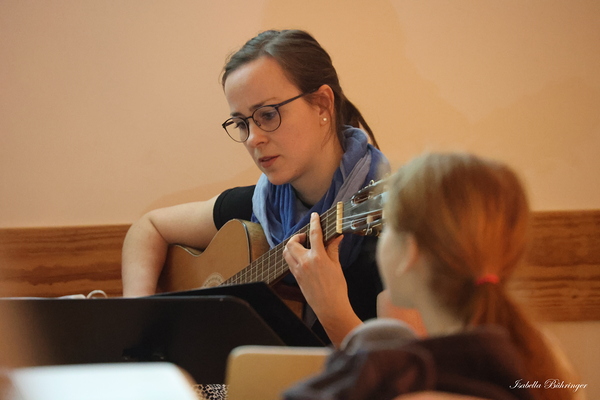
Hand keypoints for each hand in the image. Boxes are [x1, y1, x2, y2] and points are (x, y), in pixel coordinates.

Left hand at [283, 213, 361, 346]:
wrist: (330, 307)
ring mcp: (298, 270)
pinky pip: (288, 262)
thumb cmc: (336, 288)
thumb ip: (333, 249)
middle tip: (306, 238)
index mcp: (318, 257)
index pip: (314, 234)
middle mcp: (305, 262)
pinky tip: (301, 257)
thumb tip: (337, 237)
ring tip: (302, 247)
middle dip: (297, 237)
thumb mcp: (337, 266)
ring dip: (292, 246)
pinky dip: (292, 256)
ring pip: (286, 252)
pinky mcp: (296, 277)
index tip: (314, 216)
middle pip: (292, 242)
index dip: (314, 222)